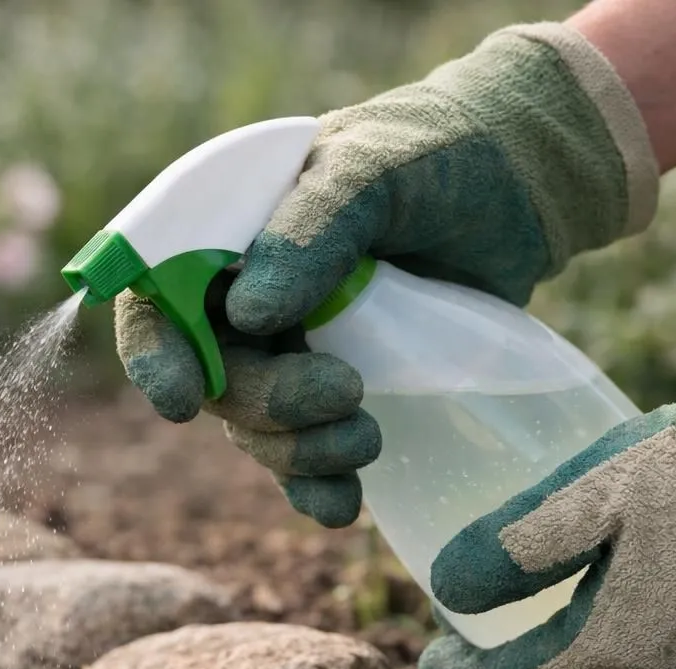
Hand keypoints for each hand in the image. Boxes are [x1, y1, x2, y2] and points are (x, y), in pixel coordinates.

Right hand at [116, 21, 656, 526]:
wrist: (519, 189)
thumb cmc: (436, 155)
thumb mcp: (374, 169)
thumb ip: (312, 229)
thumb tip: (246, 316)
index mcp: (225, 229)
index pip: (157, 295)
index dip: (156, 352)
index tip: (182, 402)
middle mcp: (241, 293)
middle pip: (212, 374)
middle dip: (264, 404)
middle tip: (344, 396)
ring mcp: (291, 346)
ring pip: (256, 425)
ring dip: (297, 452)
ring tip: (368, 441)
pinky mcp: (339, 387)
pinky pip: (305, 453)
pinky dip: (317, 485)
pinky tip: (344, 505)